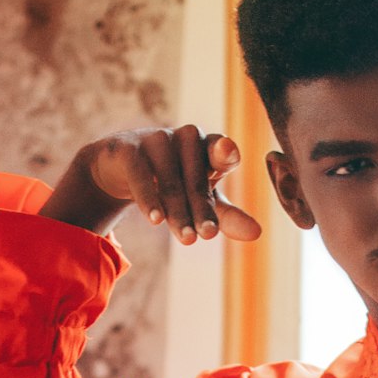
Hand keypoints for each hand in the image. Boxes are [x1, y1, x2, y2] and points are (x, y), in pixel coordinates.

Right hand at [39, 126, 261, 242]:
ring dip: (178, 213)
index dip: (224, 153)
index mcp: (208, 147)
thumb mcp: (201, 201)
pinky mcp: (128, 149)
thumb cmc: (173, 183)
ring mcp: (155, 140)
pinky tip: (156, 220)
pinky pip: (140, 176)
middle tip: (207, 236)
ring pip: (170, 182)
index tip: (228, 154)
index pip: (220, 151)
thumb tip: (257, 233)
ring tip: (187, 239)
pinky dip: (149, 199)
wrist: (120, 170)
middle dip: (201, 210)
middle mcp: (184, 138)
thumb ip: (226, 216)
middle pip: (196, 179)